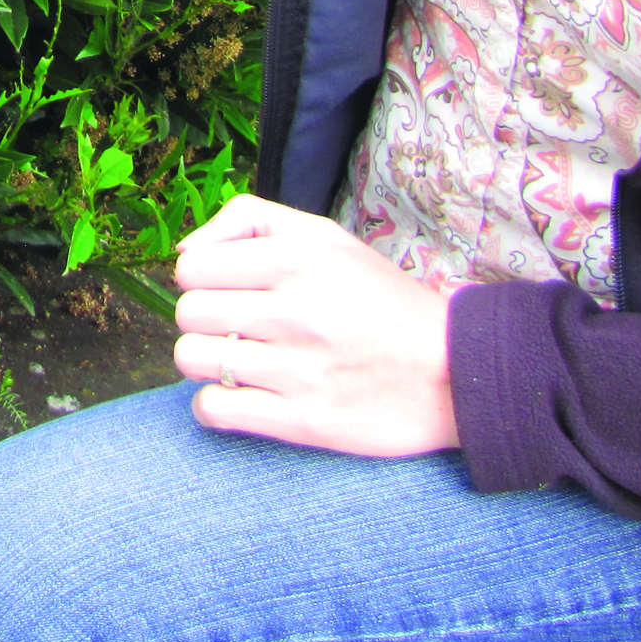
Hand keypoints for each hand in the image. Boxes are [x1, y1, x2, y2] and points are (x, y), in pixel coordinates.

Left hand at [169, 194, 457, 457]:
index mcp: (296, 259)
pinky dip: (215, 406)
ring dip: (206, 362)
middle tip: (236, 328)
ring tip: (238, 361)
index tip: (228, 292)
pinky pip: (214, 410)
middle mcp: (295, 311)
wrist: (454, 370)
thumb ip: (250, 220)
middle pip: (188, 313)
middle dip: (203, 321)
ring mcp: (299, 369)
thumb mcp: (325, 236)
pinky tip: (241, 396)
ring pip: (193, 360)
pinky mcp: (305, 421)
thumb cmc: (379, 299)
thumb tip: (186, 250)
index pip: (192, 268)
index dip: (202, 281)